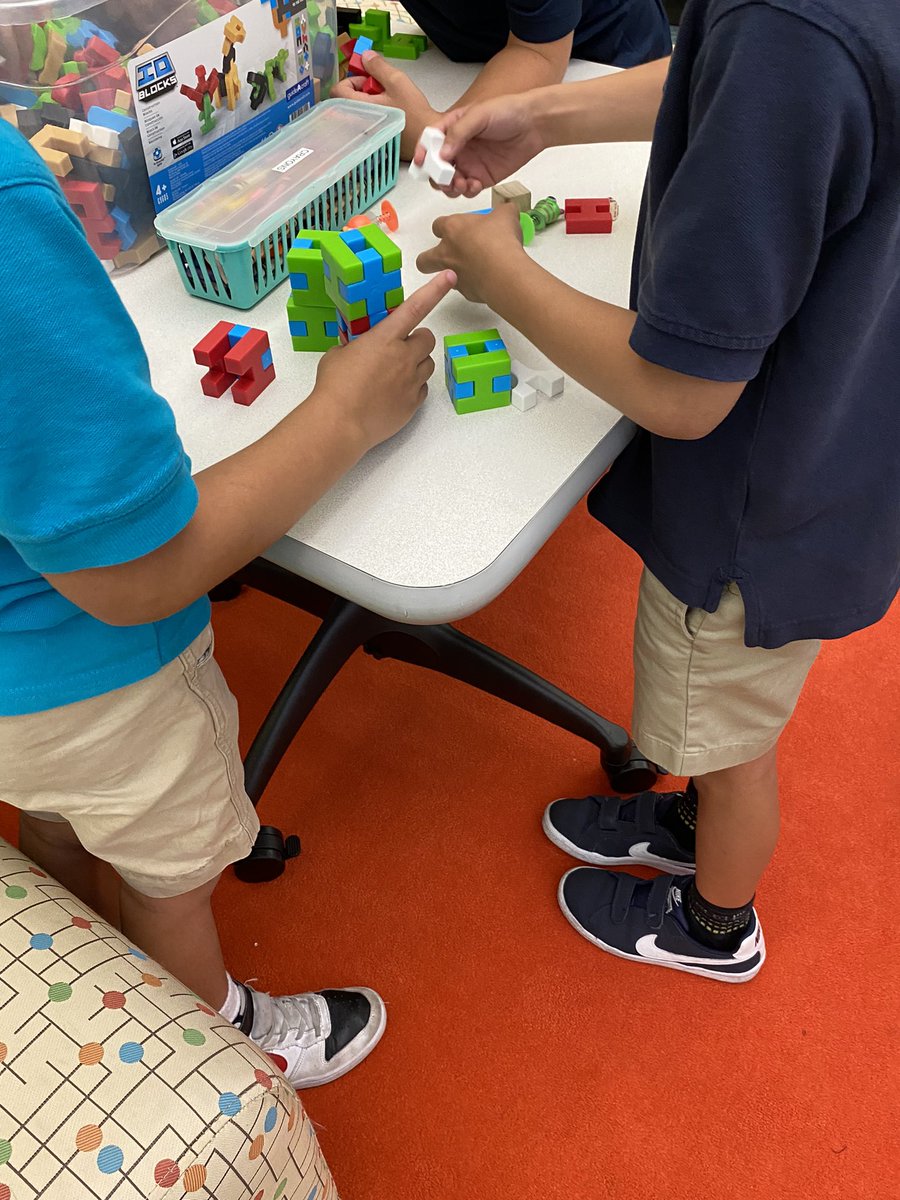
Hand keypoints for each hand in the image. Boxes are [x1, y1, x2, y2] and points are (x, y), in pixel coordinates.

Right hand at [313, 271, 456, 449]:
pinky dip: (413, 387)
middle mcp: (403, 357)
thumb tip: (357, 350)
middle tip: (399, 349)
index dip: (434, 290)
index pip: (415, 308)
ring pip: (428, 364)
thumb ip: (355, 347)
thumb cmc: (334, 388)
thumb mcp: (339, 355)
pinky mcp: (413, 404)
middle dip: (417, 341)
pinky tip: (393, 393)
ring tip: (394, 374)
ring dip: (416, 364)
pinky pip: (422, 389)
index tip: (449, 277)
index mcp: (384, 338)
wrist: (340, 423)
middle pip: (428, 339)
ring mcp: (411, 381)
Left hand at [331, 51, 439, 159]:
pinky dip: (373, 114)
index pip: (338, 90)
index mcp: (359, 109)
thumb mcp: (397, 81)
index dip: (351, 80)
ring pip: (356, 112)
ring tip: (386, 103)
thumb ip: (378, 66)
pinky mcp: (373, 141)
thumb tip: (365, 57)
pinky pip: (365, 123)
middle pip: (347, 100)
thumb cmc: (414, 115)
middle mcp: (357, 125)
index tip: (367, 80)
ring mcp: (365, 135)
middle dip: (361, 91)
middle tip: (379, 91)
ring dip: (368, 102)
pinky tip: (388, 114)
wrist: (428, 138)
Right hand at [413, 93, 544, 198]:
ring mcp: (469, 165)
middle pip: (436, 167)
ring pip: (449, 183)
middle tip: (445, 177)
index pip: (429, 141)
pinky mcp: (482, 178)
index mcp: (452, 128)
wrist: (534, 124)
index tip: (421, 162)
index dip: (422, 152)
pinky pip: (467, 190)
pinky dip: (466, 191)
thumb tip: (441, 153)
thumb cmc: (508, 111)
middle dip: (436, 175)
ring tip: (459, 183)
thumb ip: (459, 132)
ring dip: (449, 186)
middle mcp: (457, 148)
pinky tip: (473, 185)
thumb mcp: (479, 114)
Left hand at [416, 206, 523, 304]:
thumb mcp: (506, 215)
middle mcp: (447, 252)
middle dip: (429, 258)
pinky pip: (463, 288)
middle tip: (444, 256)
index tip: (456, 228)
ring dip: (449, 274)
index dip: (445, 227)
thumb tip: (507, 211)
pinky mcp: (464, 292)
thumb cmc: (500, 241)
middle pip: (424, 259)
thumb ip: (503, 211)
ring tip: (467, 271)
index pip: (438, 225)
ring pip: (439, 277)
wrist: (504, 272)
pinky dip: (471, 285)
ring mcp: (453, 274)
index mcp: (452, 228)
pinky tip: (484, 281)